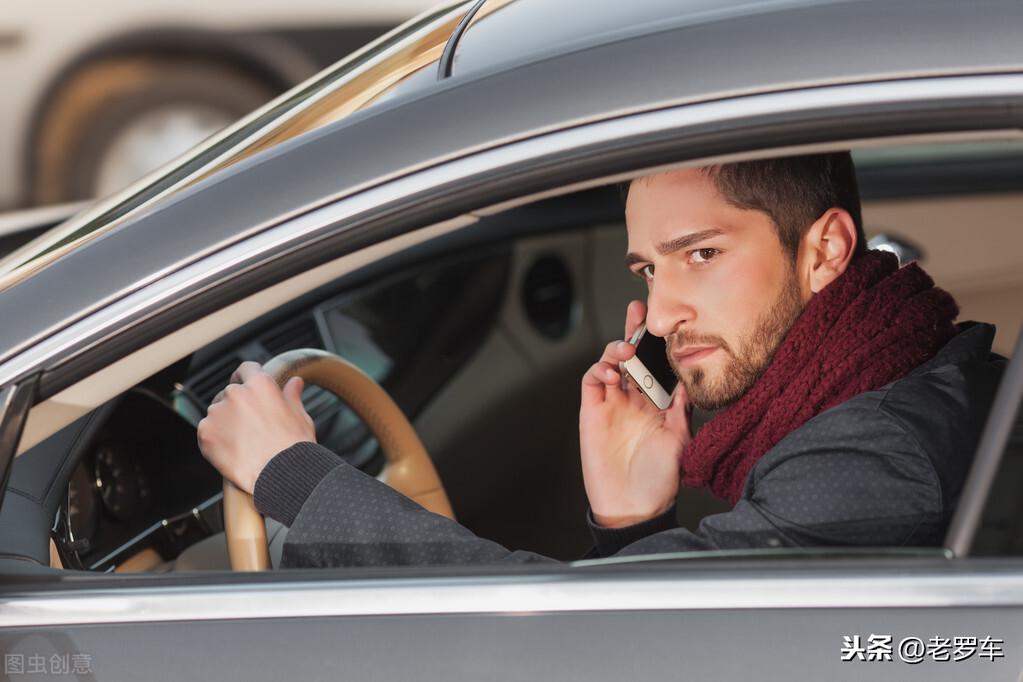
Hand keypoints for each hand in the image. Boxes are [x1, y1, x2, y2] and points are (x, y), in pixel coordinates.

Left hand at [197, 361, 315, 493]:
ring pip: (217, 412)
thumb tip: (294, 383)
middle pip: (230, 392)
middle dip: (237, 405)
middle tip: (250, 425)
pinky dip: (215, 439)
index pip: (246, 369)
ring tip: (242, 442)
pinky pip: (207, 431)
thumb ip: (292, 395)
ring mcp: (218, 413)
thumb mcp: (300, 416)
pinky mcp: (206, 433)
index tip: (247, 388)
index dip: (247, 378)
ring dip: (225, 422)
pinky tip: (232, 450)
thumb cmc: (294, 446)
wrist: (282, 474)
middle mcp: (236, 393)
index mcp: (260, 385)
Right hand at [579, 300, 692, 527]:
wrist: (633, 507)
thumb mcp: (680, 440)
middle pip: (632, 356)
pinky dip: (600, 370)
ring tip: (626, 349)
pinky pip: (592, 382)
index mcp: (656, 403)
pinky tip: (613, 373)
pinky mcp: (592, 412)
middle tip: (638, 310)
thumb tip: (690, 382)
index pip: (656, 365)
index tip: (667, 321)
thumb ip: (683, 410)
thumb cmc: (658, 480)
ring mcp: (612, 404)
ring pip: (610, 363)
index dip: (659, 343)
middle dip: (633, 330)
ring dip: (616, 349)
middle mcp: (634, 399)